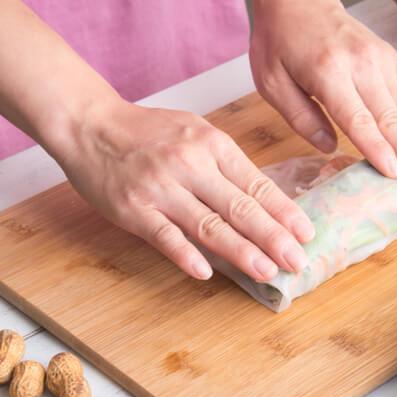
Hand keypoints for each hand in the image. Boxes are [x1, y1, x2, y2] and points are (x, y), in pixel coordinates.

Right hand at [54, 99, 313, 281]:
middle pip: (240, 208)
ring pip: (209, 225)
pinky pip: (165, 236)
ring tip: (267, 271)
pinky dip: (186, 254)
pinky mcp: (134, 209)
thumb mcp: (195, 133)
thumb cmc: (147, 132)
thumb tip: (265, 204)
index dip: (284, 213)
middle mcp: (190, 165)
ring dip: (241, 251)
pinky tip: (206, 272)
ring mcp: (161, 188)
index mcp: (212, 145)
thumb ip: (226, 166)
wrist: (90, 124)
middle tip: (297, 262)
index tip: (306, 234)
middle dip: (274, 238)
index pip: (256, 185)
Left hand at [250, 0, 396, 185]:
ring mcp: (379, 59)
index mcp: (328, 73)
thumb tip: (330, 148)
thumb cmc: (281, 41)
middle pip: (389, 117)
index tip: (396, 174)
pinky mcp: (389, 56)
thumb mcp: (272, 82)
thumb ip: (300, 117)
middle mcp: (360, 64)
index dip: (378, 148)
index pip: (358, 119)